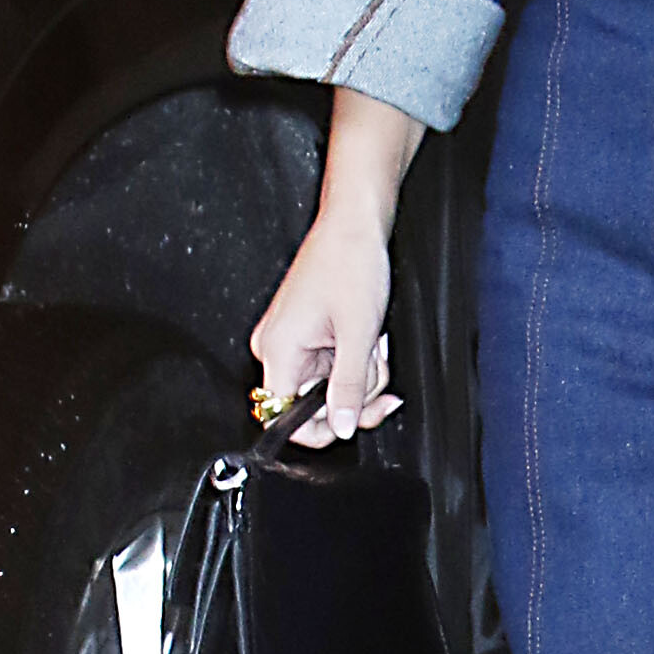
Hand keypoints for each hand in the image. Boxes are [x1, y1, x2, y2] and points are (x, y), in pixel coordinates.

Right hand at [250, 87, 423, 443]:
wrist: (355, 225)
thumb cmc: (351, 264)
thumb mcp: (358, 334)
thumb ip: (349, 388)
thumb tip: (342, 428)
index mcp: (277, 352)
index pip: (285, 419)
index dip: (324, 428)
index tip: (357, 416)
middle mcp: (277, 350)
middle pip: (314, 405)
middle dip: (356, 390)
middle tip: (376, 363)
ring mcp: (293, 343)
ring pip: (331, 386)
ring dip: (362, 371)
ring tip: (372, 338)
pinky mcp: (308, 335)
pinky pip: (334, 365)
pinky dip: (357, 357)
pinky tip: (368, 335)